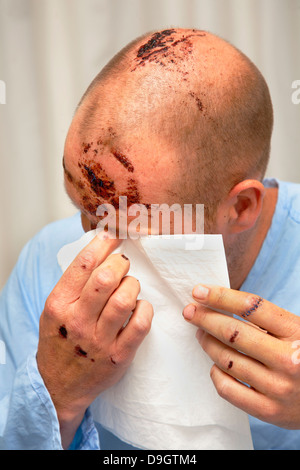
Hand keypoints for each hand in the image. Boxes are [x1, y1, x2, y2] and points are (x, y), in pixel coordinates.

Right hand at [37, 234, 152, 447]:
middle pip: (107, 278)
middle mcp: (77, 321)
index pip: (83, 264)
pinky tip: (140, 308)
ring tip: (130, 287)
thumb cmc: (60, 339)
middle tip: (123, 265)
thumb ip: (74, 282)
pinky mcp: (119, 356)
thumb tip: (102, 248)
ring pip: (126, 298)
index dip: (103, 243)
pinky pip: (141, 324)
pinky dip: (145, 309)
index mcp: (59, 304)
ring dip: (133, 285)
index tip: (115, 235)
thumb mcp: (55, 308)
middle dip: (121, 263)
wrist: (58, 385)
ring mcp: (99, 340)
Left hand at [183, 285, 299, 428]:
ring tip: (201, 334)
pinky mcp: (269, 411)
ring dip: (207, 343)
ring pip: (227, 360)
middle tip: (190, 311)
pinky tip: (215, 363)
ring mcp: (279, 388)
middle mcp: (289, 360)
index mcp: (297, 332)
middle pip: (233, 333)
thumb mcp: (297, 331)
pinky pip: (228, 389)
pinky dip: (216, 373)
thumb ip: (267, 321)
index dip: (220, 296)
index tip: (198, 291)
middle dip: (205, 318)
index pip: (251, 306)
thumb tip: (219, 305)